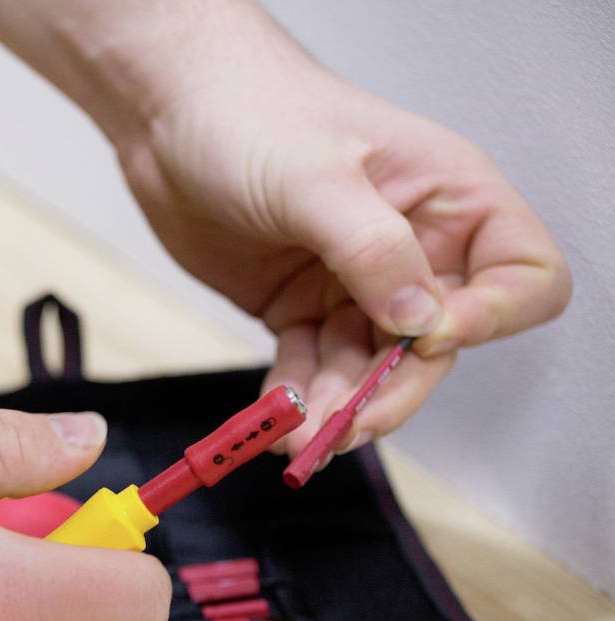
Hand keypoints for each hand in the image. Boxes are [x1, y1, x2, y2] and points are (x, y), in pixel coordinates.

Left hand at [111, 4, 570, 456]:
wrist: (170, 115)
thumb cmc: (251, 114)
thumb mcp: (316, 178)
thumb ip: (372, 250)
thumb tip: (421, 323)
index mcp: (449, 200)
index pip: (522, 277)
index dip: (488, 318)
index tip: (427, 337)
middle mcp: (413, 248)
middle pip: (436, 344)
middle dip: (393, 389)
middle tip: (345, 425)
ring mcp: (355, 283)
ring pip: (370, 368)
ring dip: (339, 407)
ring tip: (297, 435)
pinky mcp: (302, 308)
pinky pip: (313, 368)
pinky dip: (298, 398)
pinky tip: (277, 418)